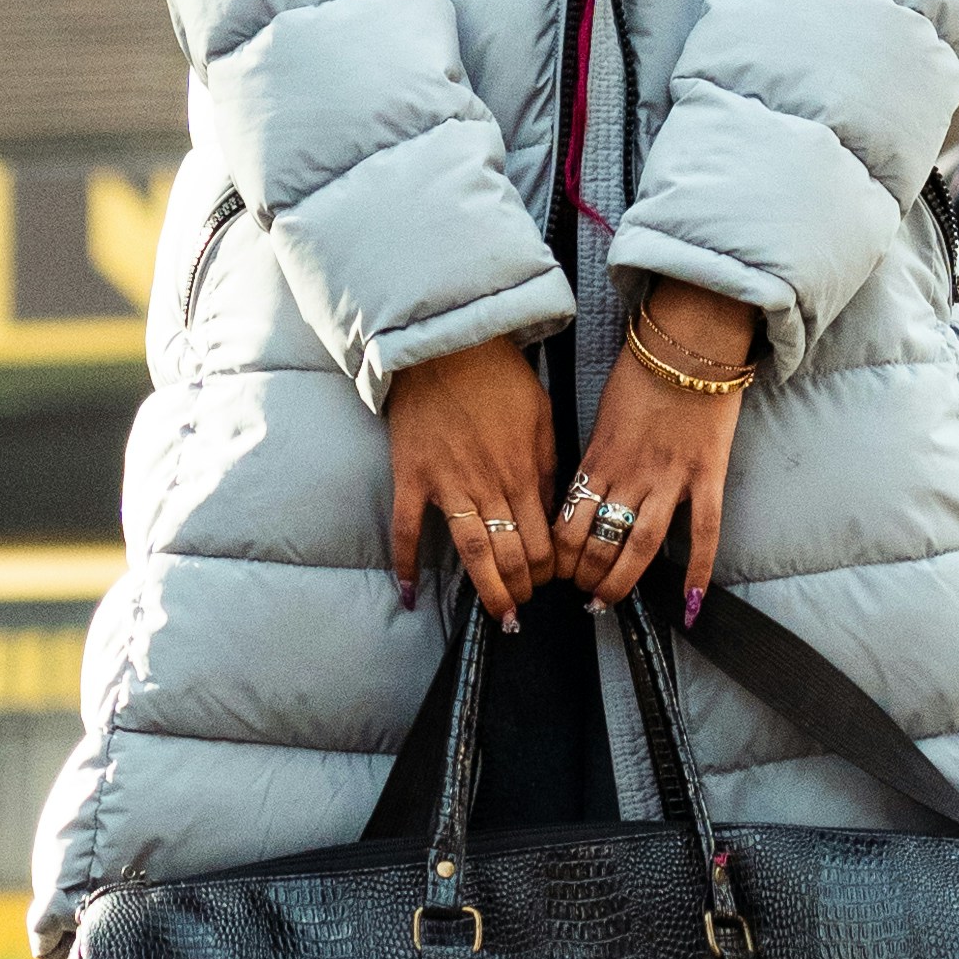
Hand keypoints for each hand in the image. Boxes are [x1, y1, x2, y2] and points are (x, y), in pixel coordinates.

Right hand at [385, 335, 560, 625]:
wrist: (445, 343)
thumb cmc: (498, 374)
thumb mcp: (542, 412)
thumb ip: (548, 463)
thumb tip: (552, 508)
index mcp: (524, 470)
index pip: (543, 538)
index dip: (549, 569)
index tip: (550, 582)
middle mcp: (488, 484)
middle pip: (511, 552)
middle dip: (523, 586)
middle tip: (524, 607)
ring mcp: (447, 483)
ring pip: (471, 551)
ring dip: (487, 589)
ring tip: (498, 616)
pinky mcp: (411, 476)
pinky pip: (407, 528)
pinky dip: (406, 563)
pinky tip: (409, 595)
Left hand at [562, 288, 757, 617]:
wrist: (689, 340)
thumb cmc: (643, 371)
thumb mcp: (603, 413)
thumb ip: (596, 455)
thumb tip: (585, 492)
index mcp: (600, 456)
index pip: (568, 518)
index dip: (557, 552)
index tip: (553, 569)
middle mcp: (630, 473)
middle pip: (599, 539)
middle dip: (584, 573)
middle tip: (581, 592)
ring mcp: (671, 476)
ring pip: (641, 544)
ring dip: (621, 579)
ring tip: (607, 601)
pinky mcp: (707, 474)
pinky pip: (704, 531)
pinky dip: (697, 570)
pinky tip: (691, 603)